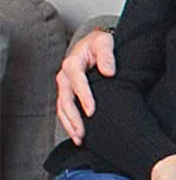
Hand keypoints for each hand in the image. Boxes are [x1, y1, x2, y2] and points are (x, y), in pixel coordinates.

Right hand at [56, 29, 115, 144]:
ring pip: (63, 108)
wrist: (94, 43)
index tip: (92, 111)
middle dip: (73, 118)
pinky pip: (64, 110)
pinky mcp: (67, 92)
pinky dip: (69, 122)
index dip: (84, 97)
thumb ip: (107, 55)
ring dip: (69, 124)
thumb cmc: (100, 42)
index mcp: (73, 63)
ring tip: (79, 138)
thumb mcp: (105, 42)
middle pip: (66, 100)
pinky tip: (76, 134)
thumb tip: (109, 72)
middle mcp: (65, 76)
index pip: (77, 82)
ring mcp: (65, 85)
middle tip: (82, 133)